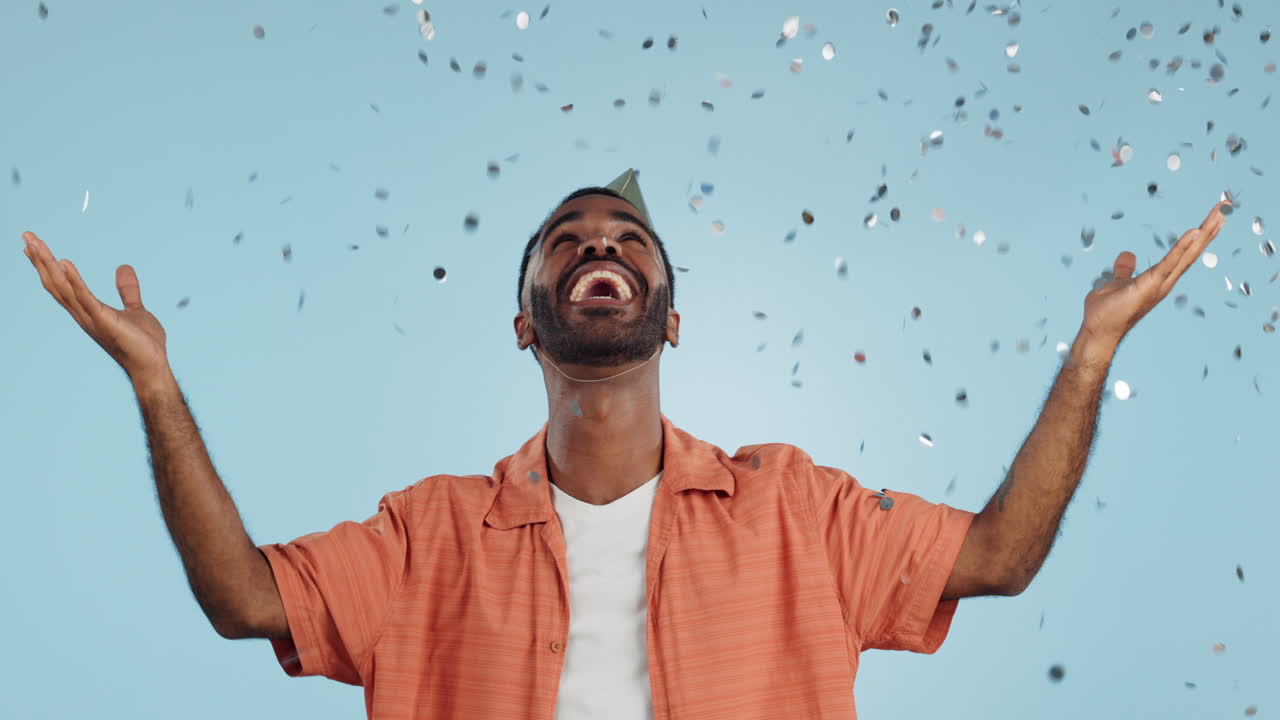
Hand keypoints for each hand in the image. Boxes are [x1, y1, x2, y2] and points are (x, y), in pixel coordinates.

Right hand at [22, 231, 170, 381]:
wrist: (153, 365)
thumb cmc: (143, 342)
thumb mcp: (136, 309)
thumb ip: (127, 290)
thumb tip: (124, 267)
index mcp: (88, 310)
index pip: (61, 285)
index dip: (46, 265)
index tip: (33, 246)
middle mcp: (83, 314)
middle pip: (55, 283)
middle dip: (40, 259)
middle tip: (27, 235)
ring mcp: (91, 318)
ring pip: (63, 288)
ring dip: (49, 265)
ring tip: (36, 244)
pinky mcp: (105, 321)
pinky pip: (86, 298)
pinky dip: (75, 281)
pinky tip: (65, 264)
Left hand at [1079, 198, 1230, 349]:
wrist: (1097, 331)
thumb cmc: (1106, 312)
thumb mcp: (1117, 283)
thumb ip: (1124, 270)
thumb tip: (1128, 255)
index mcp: (1158, 279)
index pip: (1183, 254)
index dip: (1197, 237)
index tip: (1210, 220)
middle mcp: (1165, 282)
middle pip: (1192, 252)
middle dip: (1208, 231)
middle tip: (1223, 210)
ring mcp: (1160, 284)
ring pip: (1187, 255)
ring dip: (1203, 234)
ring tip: (1218, 215)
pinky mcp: (1150, 284)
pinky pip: (1169, 263)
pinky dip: (1182, 247)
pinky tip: (1194, 231)